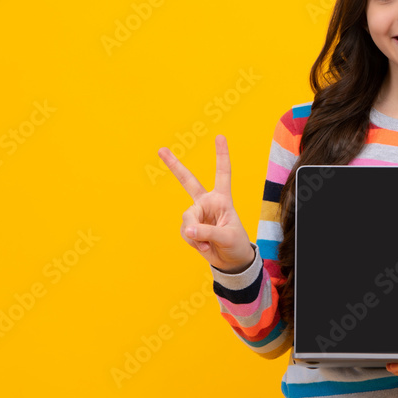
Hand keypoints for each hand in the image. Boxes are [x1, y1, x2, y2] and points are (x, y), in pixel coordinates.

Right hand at [158, 134, 254, 272]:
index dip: (221, 155)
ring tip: (207, 244)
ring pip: (187, 218)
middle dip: (174, 166)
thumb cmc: (236, 244)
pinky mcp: (190, 227)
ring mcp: (198, 215)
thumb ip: (208, 233)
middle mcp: (208, 202)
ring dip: (195, 234)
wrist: (231, 261)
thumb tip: (188, 230)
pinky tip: (203, 247)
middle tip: (161, 149)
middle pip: (188, 181)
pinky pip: (185, 232)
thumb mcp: (227, 238)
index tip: (220, 136)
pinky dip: (192, 242)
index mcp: (222, 199)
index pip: (222, 173)